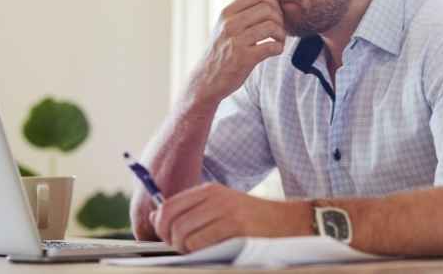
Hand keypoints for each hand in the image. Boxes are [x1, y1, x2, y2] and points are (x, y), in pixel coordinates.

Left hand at [151, 183, 311, 252]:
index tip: (166, 237)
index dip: (160, 226)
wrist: (286, 222)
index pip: (168, 206)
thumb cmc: (250, 219)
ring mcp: (225, 212)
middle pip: (171, 221)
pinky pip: (200, 243)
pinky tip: (209, 252)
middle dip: (170, 240)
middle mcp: (215, 198)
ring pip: (183, 234)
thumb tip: (156, 217)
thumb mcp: (220, 207)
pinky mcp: (235, 227)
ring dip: (184, 249)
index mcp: (208, 191)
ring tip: (196, 252)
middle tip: (181, 249)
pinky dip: (197, 252)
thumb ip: (189, 210)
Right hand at [190, 0, 285, 105]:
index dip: (272, 1)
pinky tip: (275, 51)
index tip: (273, 14)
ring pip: (272, 26)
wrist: (206, 81)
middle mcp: (229, 24)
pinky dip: (279, 48)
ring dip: (281, 34)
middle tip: (278, 29)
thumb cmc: (221, 52)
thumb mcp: (224, 26)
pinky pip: (272, 46)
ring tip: (278, 40)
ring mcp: (235, 41)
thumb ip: (241, 12)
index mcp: (226, 13)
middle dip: (280, 18)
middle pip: (268, 8)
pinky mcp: (243, 59)